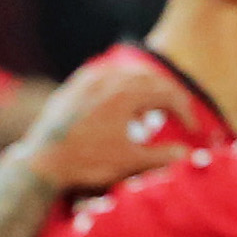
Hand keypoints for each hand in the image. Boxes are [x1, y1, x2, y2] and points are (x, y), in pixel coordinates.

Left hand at [9, 58, 197, 194]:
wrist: (43, 161)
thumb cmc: (87, 162)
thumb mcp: (130, 162)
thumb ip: (162, 157)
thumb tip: (187, 155)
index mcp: (127, 93)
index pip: (167, 93)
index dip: (185, 111)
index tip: (193, 129)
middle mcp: (109, 78)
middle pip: (150, 78)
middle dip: (169, 96)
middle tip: (178, 115)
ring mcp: (89, 79)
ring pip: (128, 73)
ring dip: (146, 89)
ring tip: (152, 112)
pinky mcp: (74, 85)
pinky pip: (106, 76)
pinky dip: (122, 86)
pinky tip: (121, 104)